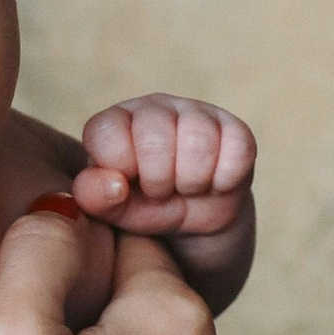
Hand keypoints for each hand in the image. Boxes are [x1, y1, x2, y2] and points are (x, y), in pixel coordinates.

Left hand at [74, 94, 255, 240]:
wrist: (194, 226)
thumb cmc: (143, 209)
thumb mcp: (112, 209)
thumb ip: (95, 196)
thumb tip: (114, 183)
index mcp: (116, 122)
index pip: (108, 132)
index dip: (119, 168)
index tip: (126, 185)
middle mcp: (155, 108)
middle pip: (155, 136)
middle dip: (157, 181)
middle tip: (160, 192)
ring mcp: (198, 114)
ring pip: (199, 140)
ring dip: (192, 181)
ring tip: (185, 189)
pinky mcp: (236, 131)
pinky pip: (238, 150)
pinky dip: (224, 180)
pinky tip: (214, 185)